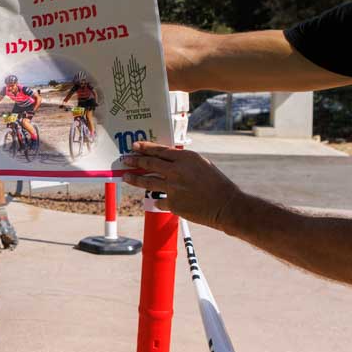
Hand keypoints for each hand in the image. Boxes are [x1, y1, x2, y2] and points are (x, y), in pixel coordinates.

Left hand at [119, 142, 243, 229]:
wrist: (225, 205)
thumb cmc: (217, 184)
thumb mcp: (202, 164)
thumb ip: (183, 161)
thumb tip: (166, 160)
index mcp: (186, 158)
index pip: (160, 150)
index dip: (145, 148)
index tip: (135, 146)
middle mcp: (176, 171)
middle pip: (149, 164)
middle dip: (135, 161)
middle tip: (125, 160)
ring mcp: (173, 187)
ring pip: (147, 181)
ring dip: (135, 179)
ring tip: (126, 177)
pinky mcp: (172, 203)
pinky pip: (158, 200)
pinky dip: (158, 200)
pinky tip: (157, 200)